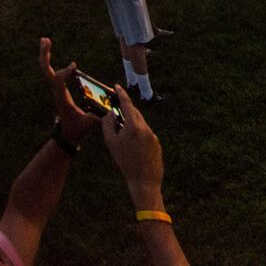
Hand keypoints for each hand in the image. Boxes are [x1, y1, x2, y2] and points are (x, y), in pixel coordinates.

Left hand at [41, 38, 100, 144]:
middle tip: (45, 40)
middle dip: (45, 56)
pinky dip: (49, 60)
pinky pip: (51, 72)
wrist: (67, 135)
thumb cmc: (78, 129)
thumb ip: (98, 116)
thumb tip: (110, 109)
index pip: (57, 83)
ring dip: (45, 55)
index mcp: (62, 99)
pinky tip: (50, 51)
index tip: (74, 66)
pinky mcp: (57, 88)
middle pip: (46, 72)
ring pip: (46, 70)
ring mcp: (55, 89)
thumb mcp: (89, 124)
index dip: (63, 73)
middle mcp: (56, 92)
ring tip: (45, 40)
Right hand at [102, 85, 164, 205]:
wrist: (144, 179)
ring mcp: (152, 134)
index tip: (117, 86)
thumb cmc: (124, 161)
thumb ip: (108, 125)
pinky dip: (136, 133)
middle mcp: (145, 127)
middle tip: (116, 105)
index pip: (127, 105)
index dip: (122, 94)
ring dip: (130, 122)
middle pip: (134, 113)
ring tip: (120, 126)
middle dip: (125, 109)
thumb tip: (110, 113)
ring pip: (140, 123)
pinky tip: (130, 142)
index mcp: (134, 126)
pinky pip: (144, 133)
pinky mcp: (156, 141)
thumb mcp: (111, 143)